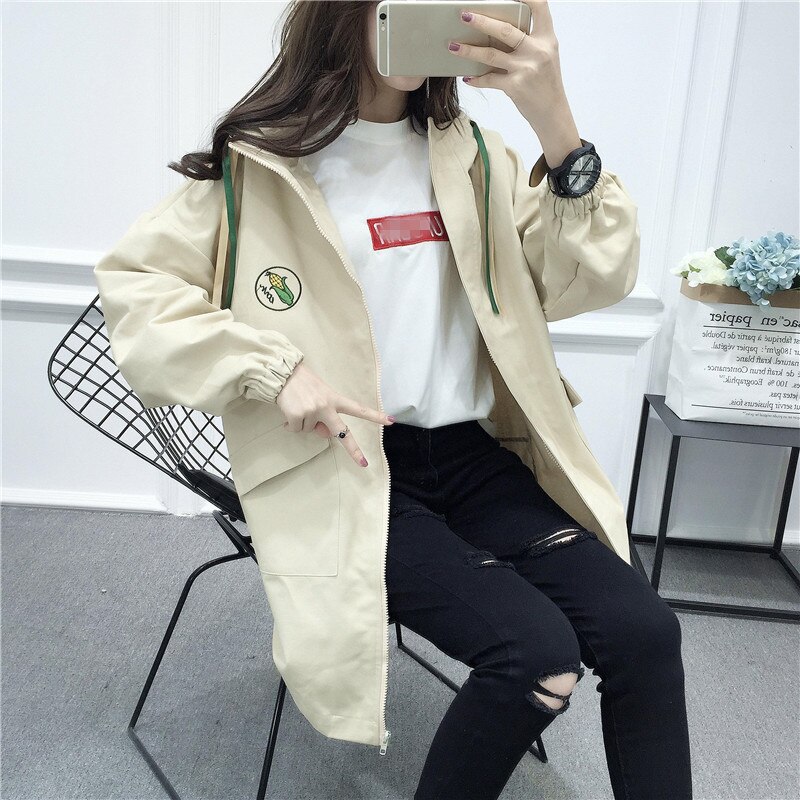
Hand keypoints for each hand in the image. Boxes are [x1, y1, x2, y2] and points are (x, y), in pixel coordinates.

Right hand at [275, 362, 393, 467]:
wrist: (283, 373)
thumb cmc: (303, 384)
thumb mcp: (320, 396)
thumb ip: (326, 415)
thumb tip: (326, 434)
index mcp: (335, 399)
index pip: (358, 409)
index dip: (375, 416)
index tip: (391, 421)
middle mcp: (326, 406)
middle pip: (342, 432)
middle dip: (354, 450)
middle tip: (364, 463)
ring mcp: (312, 412)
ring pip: (309, 430)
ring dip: (303, 422)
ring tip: (298, 406)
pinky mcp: (297, 416)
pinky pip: (296, 429)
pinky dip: (290, 424)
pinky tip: (289, 410)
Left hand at [449, 0, 572, 135]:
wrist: (552, 112)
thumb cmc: (546, 83)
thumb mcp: (546, 56)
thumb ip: (529, 40)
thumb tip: (500, 29)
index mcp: (547, 38)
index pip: (539, 6)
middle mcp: (537, 50)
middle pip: (505, 30)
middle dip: (481, 21)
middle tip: (464, 15)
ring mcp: (526, 69)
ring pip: (491, 54)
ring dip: (469, 50)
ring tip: (453, 46)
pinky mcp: (515, 87)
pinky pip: (489, 79)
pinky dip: (476, 78)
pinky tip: (467, 76)